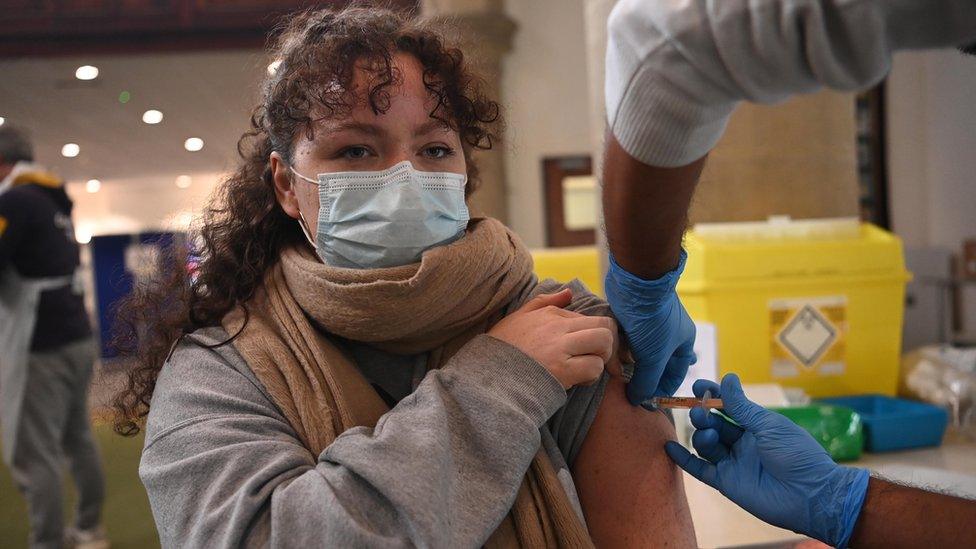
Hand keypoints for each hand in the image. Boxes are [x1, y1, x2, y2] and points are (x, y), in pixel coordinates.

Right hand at [489, 289, 615, 388]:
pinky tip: (577, 381)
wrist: (487, 375)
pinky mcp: (562, 370)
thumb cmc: (503, 349)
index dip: (592, 335)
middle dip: (607, 343)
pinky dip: (591, 377)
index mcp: (550, 313)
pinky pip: (594, 367)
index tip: (584, 350)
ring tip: (586, 369)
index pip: (589, 318)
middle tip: (597, 358)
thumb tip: (569, 292)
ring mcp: (560, 347)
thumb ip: (545, 302)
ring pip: (603, 342)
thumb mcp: (519, 317)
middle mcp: (558, 326)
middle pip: (605, 325)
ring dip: (601, 359)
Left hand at [604, 251, 695, 404]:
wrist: (638, 281)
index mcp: (683, 343)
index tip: (643, 402)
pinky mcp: (633, 317)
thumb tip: (638, 399)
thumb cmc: (653, 321)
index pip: (675, 376)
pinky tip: (611, 356)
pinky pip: (627, 339)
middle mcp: (670, 334)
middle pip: (657, 365)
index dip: (660, 391)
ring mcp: (651, 325)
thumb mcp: (654, 357)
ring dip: (630, 364)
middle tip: (629, 390)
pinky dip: (620, 349)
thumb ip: (647, 382)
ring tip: (617, 375)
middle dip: (643, 377)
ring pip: (640, 352)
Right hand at [665, 374, 869, 547]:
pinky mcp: (726, 482)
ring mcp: (733, 463)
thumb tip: (727, 378)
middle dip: (704, 414)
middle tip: (699, 410)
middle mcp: (742, 443)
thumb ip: (742, 406)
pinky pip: (700, 469)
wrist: (809, 494)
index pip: (729, 407)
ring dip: (701, 435)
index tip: (698, 386)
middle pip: (714, 424)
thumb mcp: (769, 425)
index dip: (713, 395)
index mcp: (756, 426)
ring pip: (706, 445)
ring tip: (708, 433)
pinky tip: (670, 447)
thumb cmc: (796, 454)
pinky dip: (684, 459)